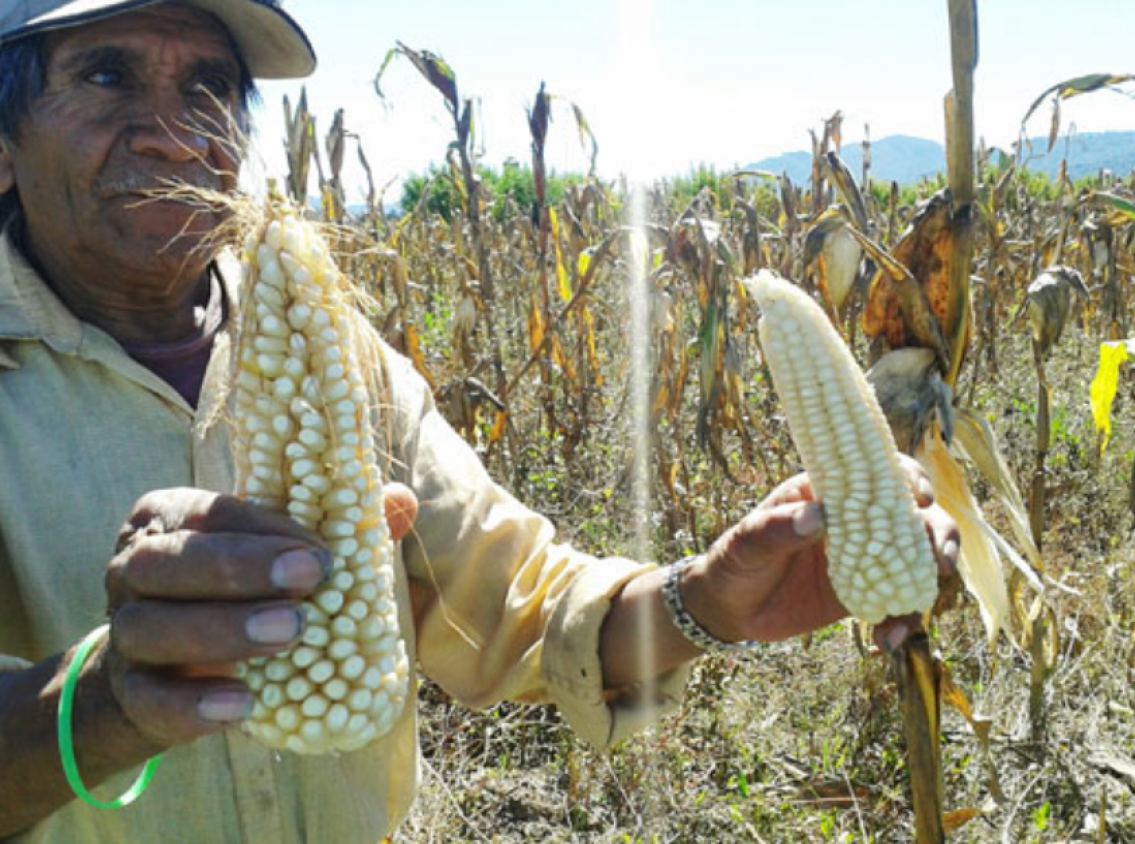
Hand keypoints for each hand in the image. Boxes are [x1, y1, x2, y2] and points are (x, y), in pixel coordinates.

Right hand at [99, 484, 417, 748]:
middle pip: (167, 562)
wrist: (167, 671)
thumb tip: (402, 500)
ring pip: (153, 628)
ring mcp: (125, 632)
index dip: (265, 529)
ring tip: (290, 634)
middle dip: (238, 569)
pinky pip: (152, 700)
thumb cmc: (238, 591)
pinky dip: (194, 704)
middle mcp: (134, 568)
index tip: (321, 551)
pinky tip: (243, 706)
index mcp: (171, 517)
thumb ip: (338, 523)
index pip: (212, 512)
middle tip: (309, 581)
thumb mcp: (278, 552)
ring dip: (222, 630)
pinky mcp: (131, 693)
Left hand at [680, 457, 959, 647]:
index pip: (879, 471)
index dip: (908, 479)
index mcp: (827, 492)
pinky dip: (900, 621)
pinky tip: (886, 640)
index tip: (920, 499)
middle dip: (938, 534)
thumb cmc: (734, 562)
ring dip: (928, 582)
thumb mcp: (746, 543)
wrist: (729, 609)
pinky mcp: (864, 594)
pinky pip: (897, 603)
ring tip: (915, 608)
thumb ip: (777, 528)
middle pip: (915, 516)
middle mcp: (854, 520)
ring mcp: (864, 557)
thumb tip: (818, 515)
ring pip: (916, 560)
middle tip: (940, 561)